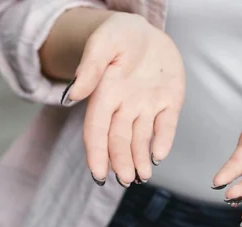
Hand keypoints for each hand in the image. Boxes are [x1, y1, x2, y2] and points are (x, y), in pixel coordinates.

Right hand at [63, 12, 184, 186]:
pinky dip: (163, 141)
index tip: (98, 174)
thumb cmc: (118, 35)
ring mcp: (147, 106)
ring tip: (141, 177)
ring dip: (140, 160)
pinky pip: (166, 125)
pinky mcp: (170, 102)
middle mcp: (124, 106)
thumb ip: (90, 68)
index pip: (97, 130)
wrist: (146, 30)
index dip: (97, 153)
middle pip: (119, 140)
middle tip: (126, 180)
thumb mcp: (103, 44)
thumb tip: (72, 95)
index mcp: (105, 94)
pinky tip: (159, 156)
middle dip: (121, 162)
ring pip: (141, 139)